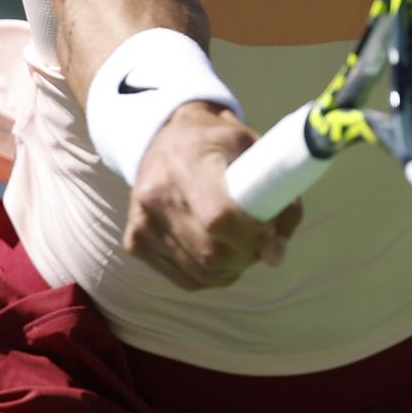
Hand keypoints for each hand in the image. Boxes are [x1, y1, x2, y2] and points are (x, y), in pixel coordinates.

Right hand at [125, 102, 304, 289]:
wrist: (165, 134)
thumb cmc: (218, 141)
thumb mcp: (252, 146)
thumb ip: (277, 191)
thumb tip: (276, 254)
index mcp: (188, 164)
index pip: (219, 217)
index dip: (252, 235)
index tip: (271, 232)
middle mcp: (157, 195)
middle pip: (211, 252)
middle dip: (246, 255)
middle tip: (262, 242)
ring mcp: (142, 221)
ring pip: (199, 272)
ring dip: (231, 268)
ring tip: (243, 246)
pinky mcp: (135, 241)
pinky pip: (183, 278)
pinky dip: (210, 275)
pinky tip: (221, 255)